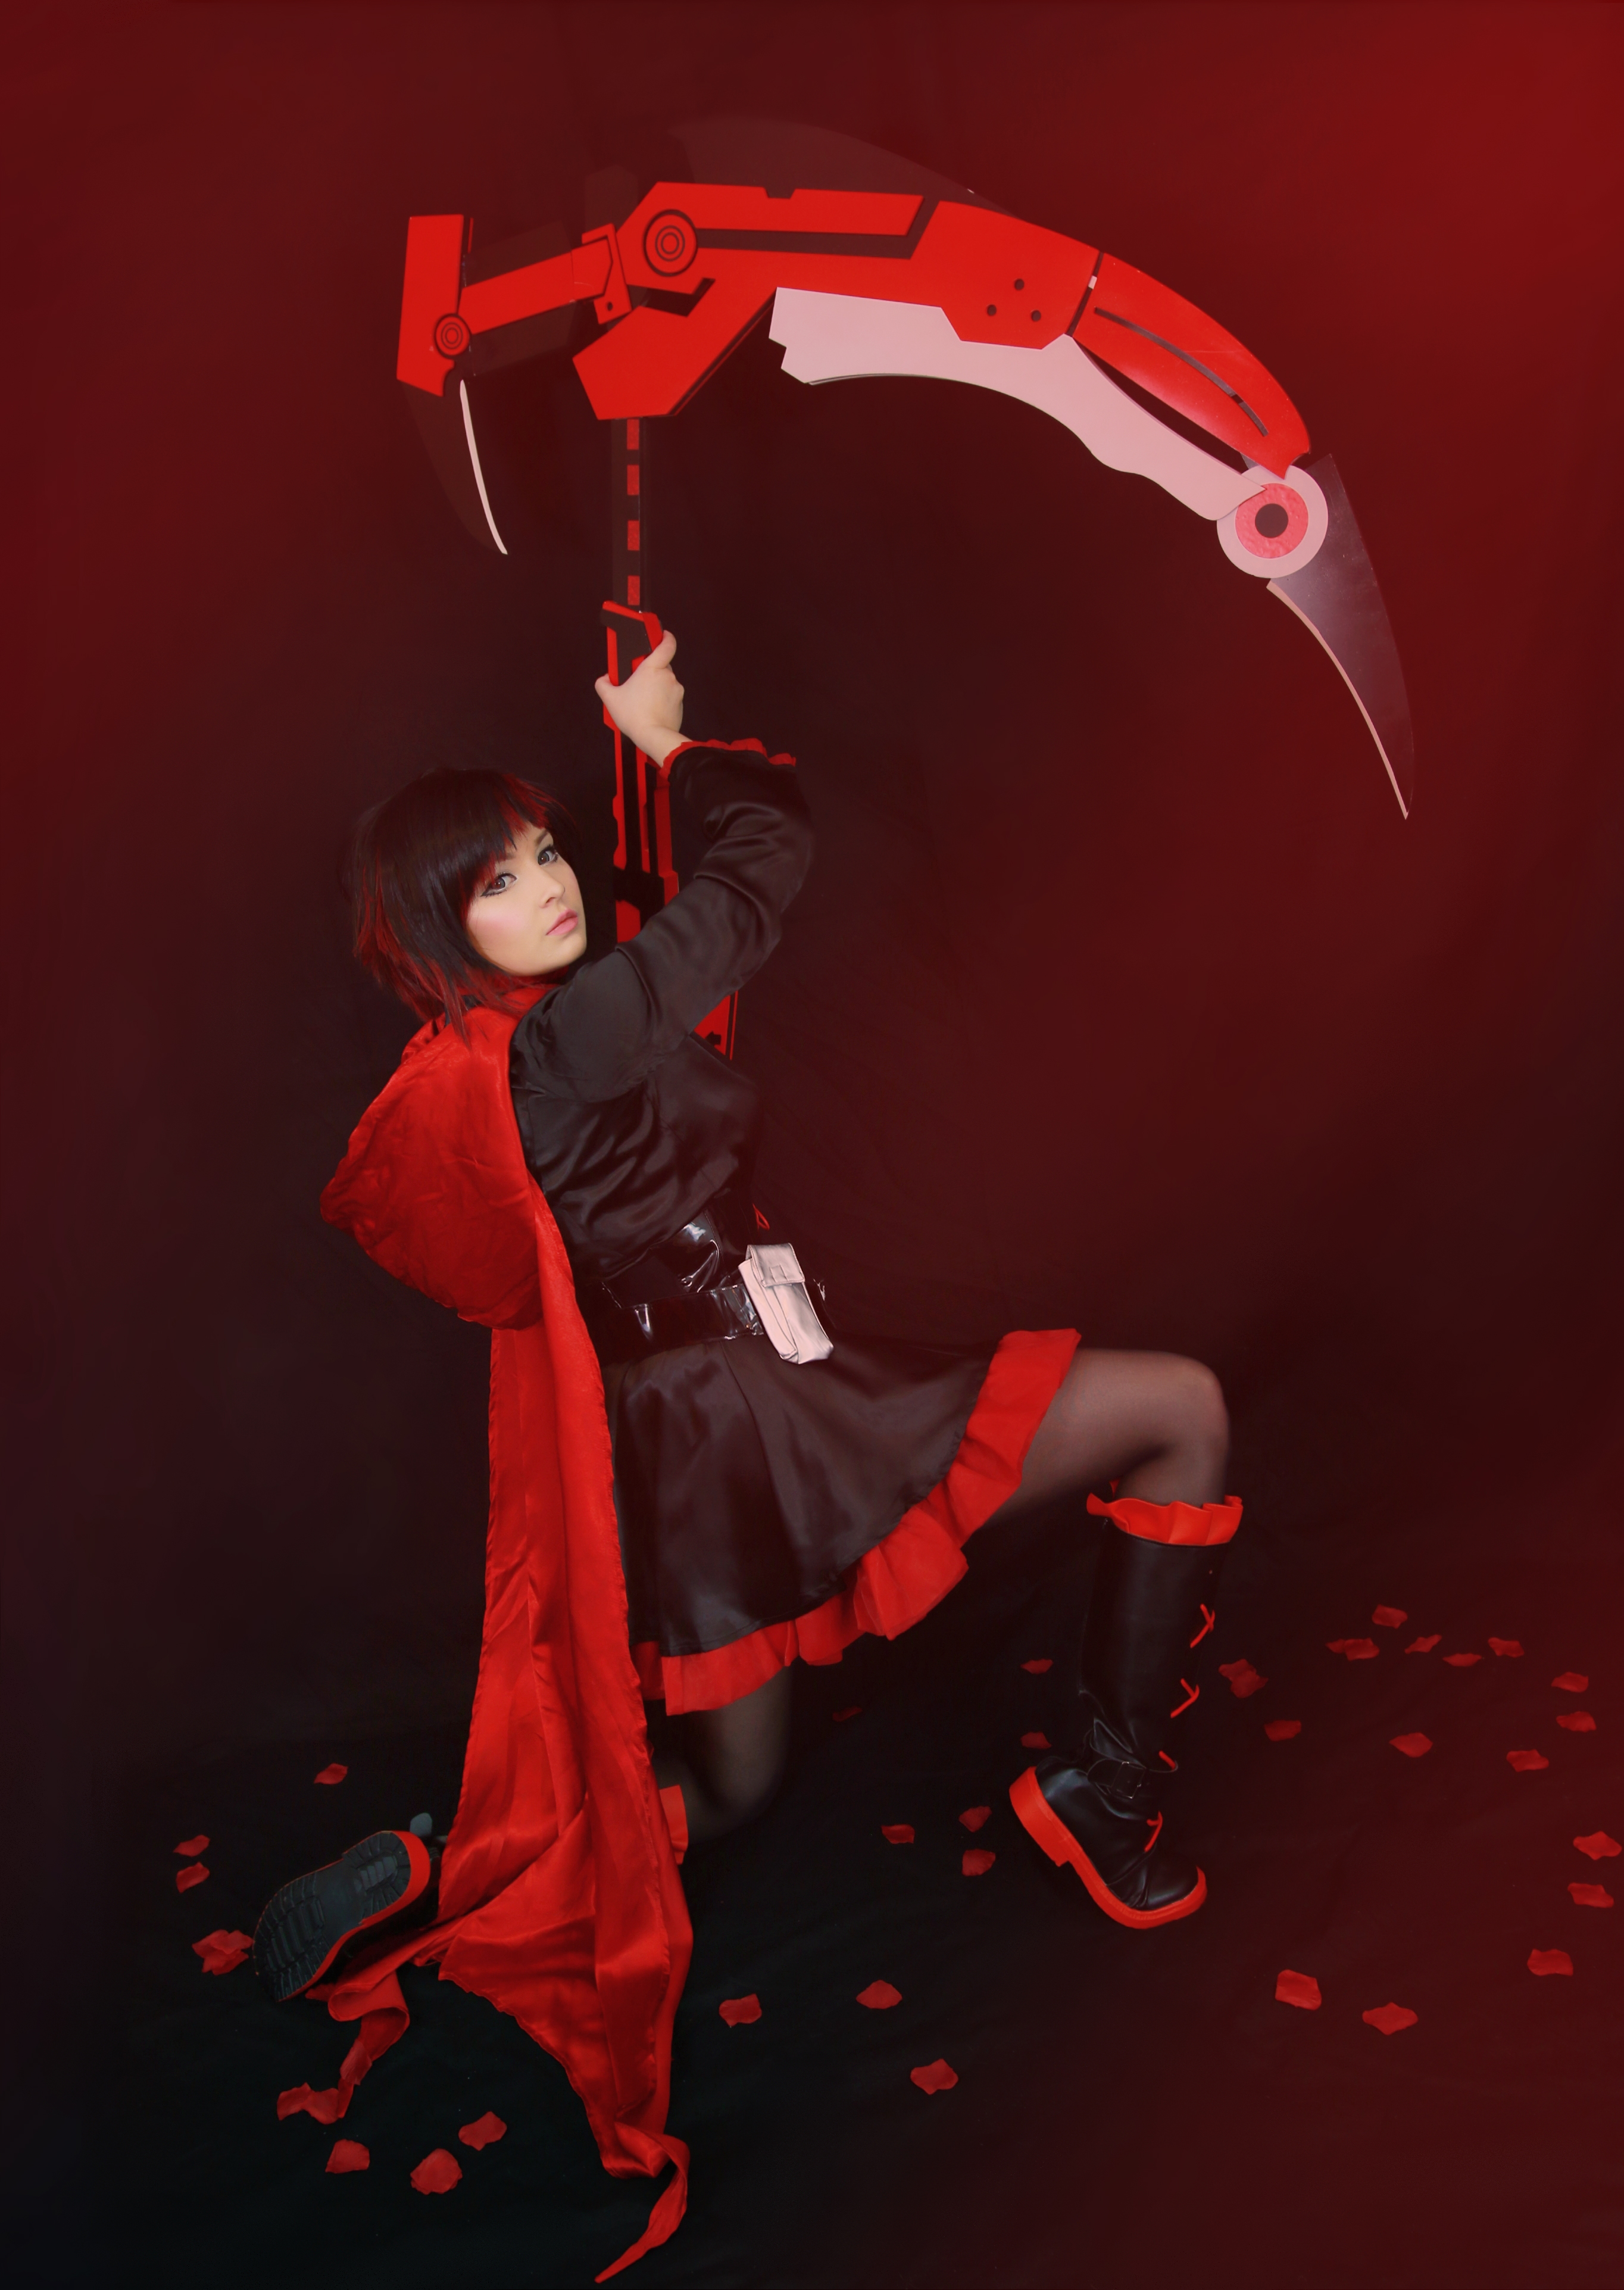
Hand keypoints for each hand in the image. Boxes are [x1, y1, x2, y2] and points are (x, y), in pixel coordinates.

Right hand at [595, 629, 686, 765]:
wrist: (653, 737)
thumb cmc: (634, 716)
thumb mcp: (610, 698)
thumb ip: (603, 684)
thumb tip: (604, 679)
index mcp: (652, 668)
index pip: (666, 645)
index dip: (665, 637)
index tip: (662, 635)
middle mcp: (667, 676)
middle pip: (661, 666)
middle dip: (650, 672)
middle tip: (637, 682)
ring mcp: (676, 690)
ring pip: (665, 683)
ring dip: (656, 688)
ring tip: (642, 701)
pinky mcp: (680, 704)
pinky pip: (670, 697)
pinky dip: (662, 700)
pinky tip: (650, 709)